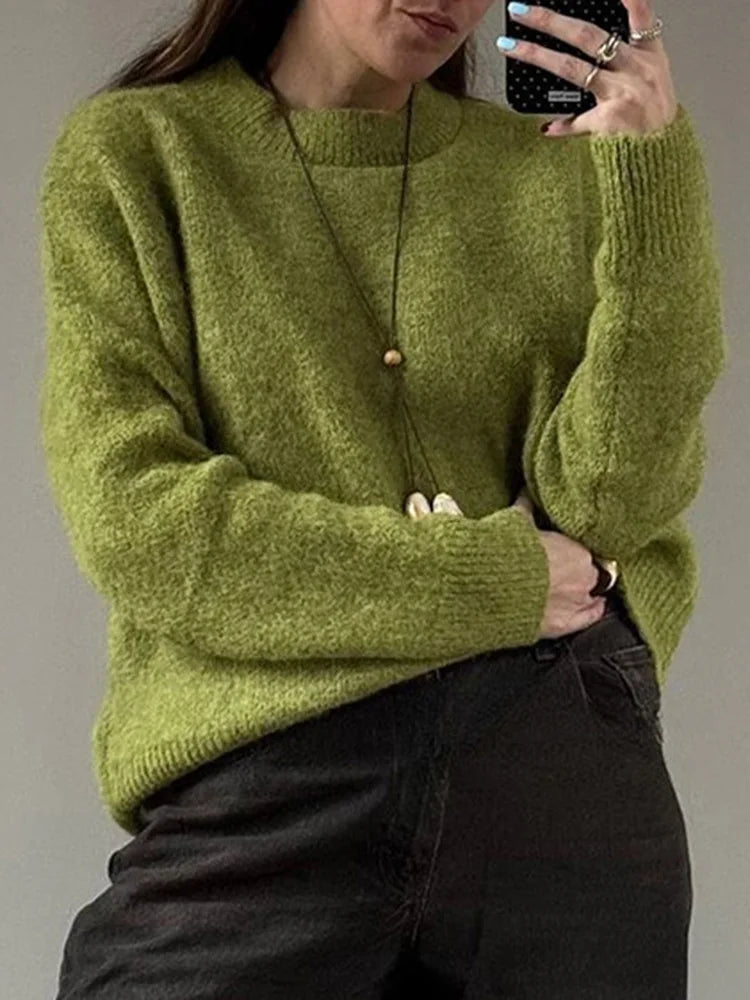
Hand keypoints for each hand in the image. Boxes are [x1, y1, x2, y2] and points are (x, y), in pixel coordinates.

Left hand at [498, 0, 677, 137]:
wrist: (662, 156)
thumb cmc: (655, 119)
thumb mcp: (654, 81)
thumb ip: (628, 61)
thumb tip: (597, 59)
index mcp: (648, 56)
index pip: (642, 17)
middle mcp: (636, 69)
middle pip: (587, 36)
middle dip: (551, 20)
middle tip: (521, 11)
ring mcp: (622, 92)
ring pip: (572, 68)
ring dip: (537, 55)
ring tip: (510, 47)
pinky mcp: (610, 119)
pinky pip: (578, 120)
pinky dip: (562, 126)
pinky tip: (547, 128)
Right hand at [511, 486, 606, 639]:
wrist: (488, 588)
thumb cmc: (503, 554)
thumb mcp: (516, 521)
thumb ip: (526, 506)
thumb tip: (526, 490)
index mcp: (577, 550)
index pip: (588, 548)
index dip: (576, 548)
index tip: (568, 548)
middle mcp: (583, 578)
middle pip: (593, 572)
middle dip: (581, 569)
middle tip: (565, 567)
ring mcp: (575, 603)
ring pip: (593, 595)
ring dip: (585, 590)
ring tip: (573, 587)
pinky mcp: (563, 624)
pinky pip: (588, 618)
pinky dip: (593, 611)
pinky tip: (596, 606)